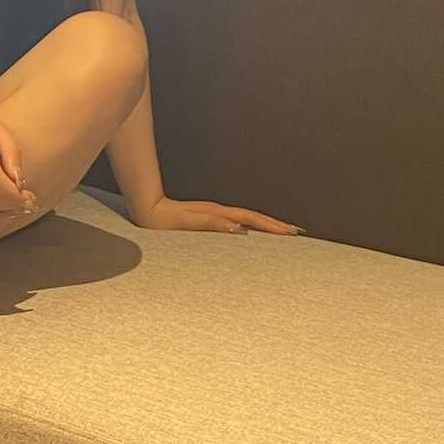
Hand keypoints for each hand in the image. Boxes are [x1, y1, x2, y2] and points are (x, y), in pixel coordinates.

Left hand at [132, 194, 303, 234]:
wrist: (147, 210)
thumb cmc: (165, 221)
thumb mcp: (189, 223)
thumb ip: (213, 224)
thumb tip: (238, 228)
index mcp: (219, 214)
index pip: (252, 220)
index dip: (273, 226)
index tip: (291, 232)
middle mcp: (220, 212)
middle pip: (255, 218)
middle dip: (276, 225)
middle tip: (296, 232)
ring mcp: (216, 214)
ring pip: (247, 219)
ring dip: (265, 225)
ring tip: (281, 232)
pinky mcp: (209, 218)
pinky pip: (237, 222)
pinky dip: (251, 227)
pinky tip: (253, 233)